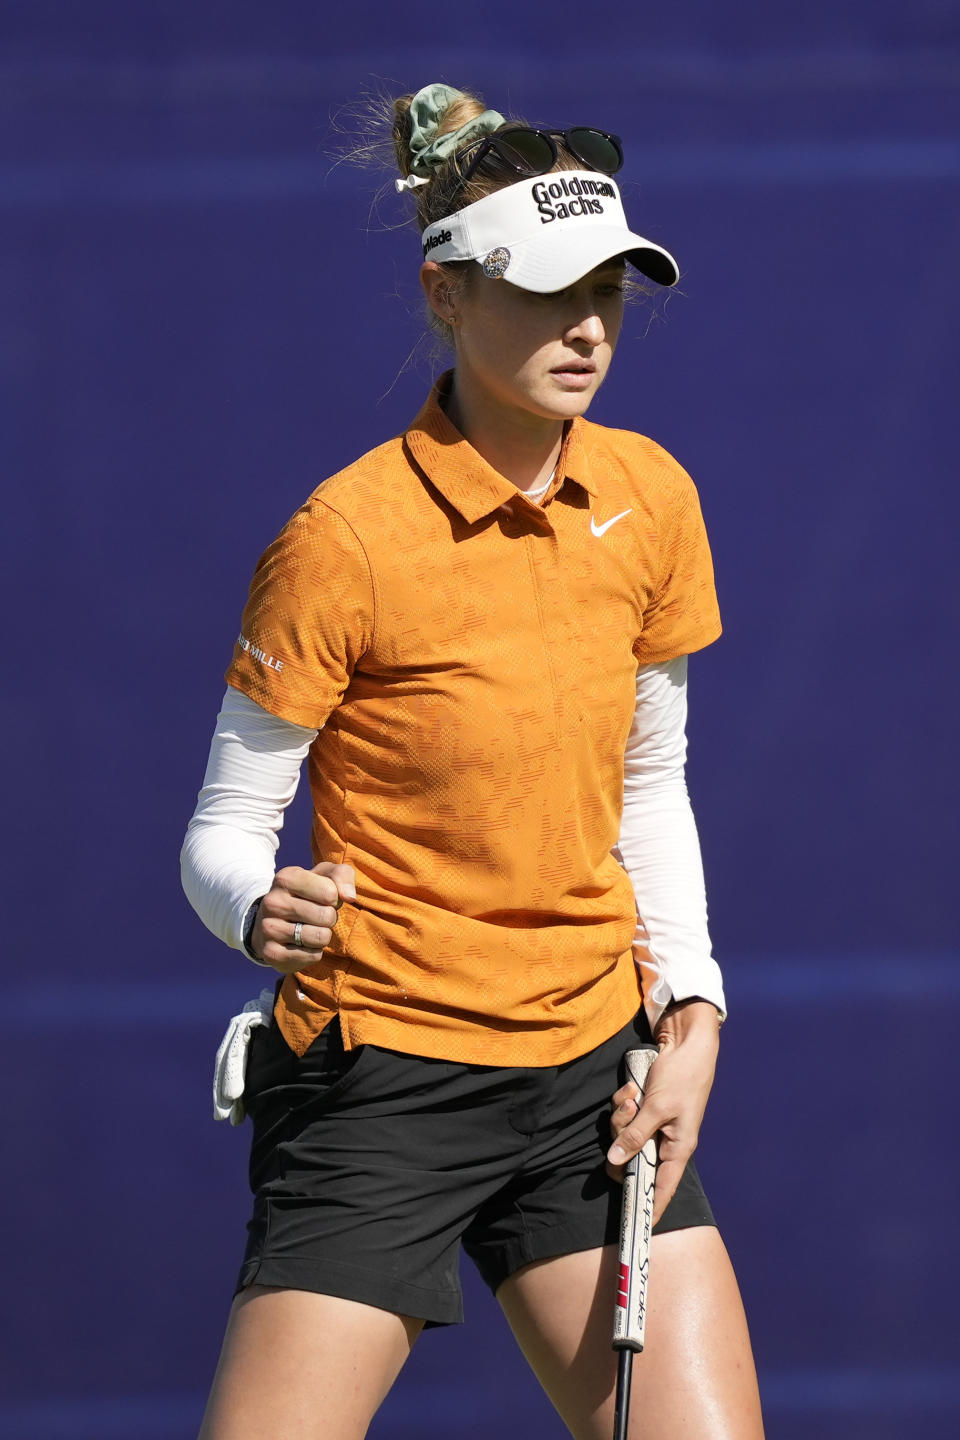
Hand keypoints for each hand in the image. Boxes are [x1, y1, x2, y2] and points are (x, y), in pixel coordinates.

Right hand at [250, 862, 356, 973]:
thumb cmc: (307, 896)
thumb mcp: (325, 877)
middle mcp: (273, 902)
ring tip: (310, 929)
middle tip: (318, 917)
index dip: (334, 898)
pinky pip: (312, 956)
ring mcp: (269, 928)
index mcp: (285, 878)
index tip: (323, 898)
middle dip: (330, 918)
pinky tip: (302, 944)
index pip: (330, 892)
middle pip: (326, 915)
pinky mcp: (271, 953)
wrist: (273, 923)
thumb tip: (350, 896)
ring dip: (323, 936)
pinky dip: (314, 952)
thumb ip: (342, 875)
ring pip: (320, 937)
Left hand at [606, 999, 720, 1224]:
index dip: (651, 1207)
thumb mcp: (657, 1107)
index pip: (662, 1188)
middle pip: (632, 1158)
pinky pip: (624, 1114)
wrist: (687, 1042)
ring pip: (624, 1134)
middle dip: (622, 1140)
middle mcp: (665, 1140)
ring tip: (632, 1096)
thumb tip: (616, 1162)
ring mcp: (653, 1123)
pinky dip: (623, 1101)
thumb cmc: (682, 1077)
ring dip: (621, 1115)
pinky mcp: (644, 1107)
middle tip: (626, 1117)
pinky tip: (632, 1087)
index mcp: (678, 1148)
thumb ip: (636, 1135)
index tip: (638, 1227)